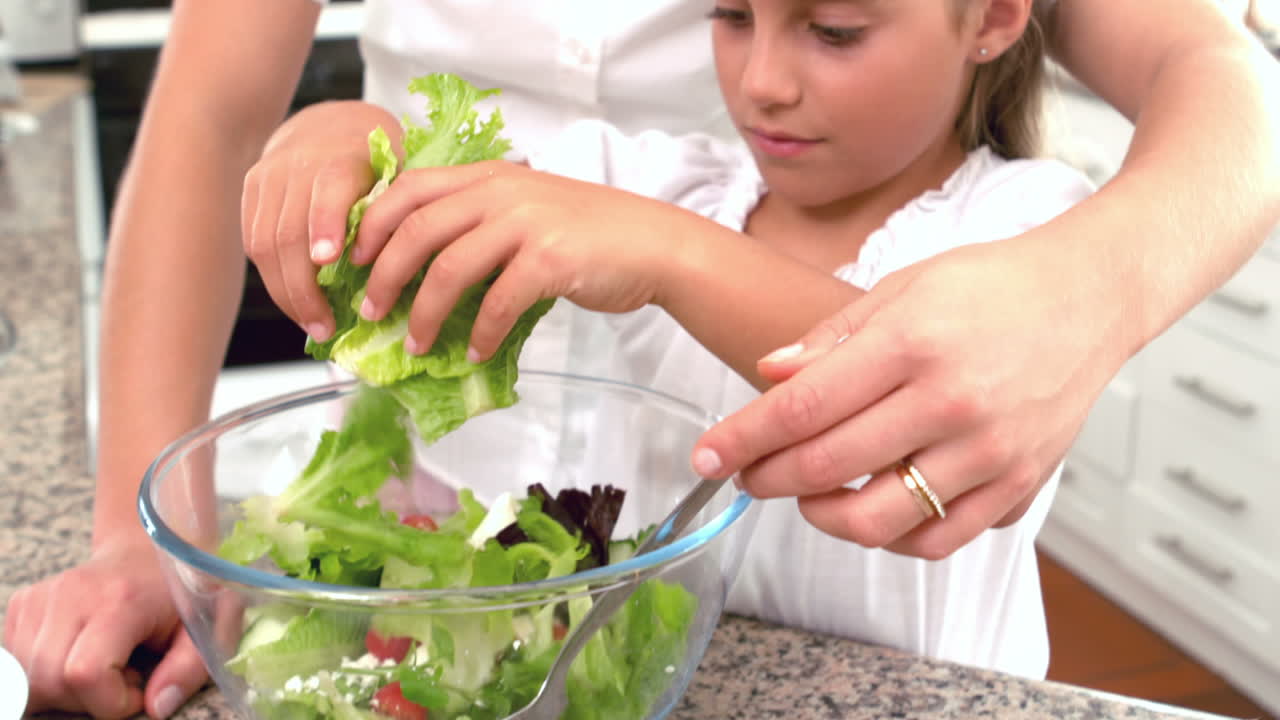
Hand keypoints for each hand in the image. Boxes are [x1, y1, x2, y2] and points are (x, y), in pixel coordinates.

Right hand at [3, 535, 205, 718]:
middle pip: (49, 681)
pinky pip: (17, 662)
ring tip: (104, 666)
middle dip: (86, 701)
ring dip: (64, 690)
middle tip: (123, 679)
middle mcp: (72, 595)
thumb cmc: (178, 592)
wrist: (146, 551)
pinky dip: (45, 674)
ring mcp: (42, 598)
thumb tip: (157, 708)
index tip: (140, 689)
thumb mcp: (203, 627)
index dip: (111, 702)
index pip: (84, 674)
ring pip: (27, 677)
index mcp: (120, 600)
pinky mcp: (24, 605)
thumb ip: (186, 670)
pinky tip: (79, 656)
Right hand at [241, 100, 400, 341]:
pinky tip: (295, 304)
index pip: (328, 189)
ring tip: (312, 325)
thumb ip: (399, 212)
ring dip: (286, 293)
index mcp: (343, 157)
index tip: (328, 261)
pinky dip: (273, 279)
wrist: (328, 122)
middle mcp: (298, 164)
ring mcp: (269, 178)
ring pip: (264, 244)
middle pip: (288, 232)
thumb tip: (408, 272)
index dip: (325, 224)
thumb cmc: (376, 158)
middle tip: (325, 327)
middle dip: (304, 288)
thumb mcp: (399, 173)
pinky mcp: (250, 192)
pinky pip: (253, 242)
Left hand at [354, 161, 700, 358]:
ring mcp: (525, 223)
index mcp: (488, 176)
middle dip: (383, 274)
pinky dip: (482, 334)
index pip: (409, 189)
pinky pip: (498, 302)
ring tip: (416, 344)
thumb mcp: (527, 210)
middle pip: (416, 230)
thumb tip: (422, 271)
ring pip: (448, 268)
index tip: (351, 260)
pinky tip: (478, 354)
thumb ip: (479, 224)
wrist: (654, 244)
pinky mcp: (550, 258)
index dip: (371, 224)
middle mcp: (500, 192)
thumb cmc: (589, 234)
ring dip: (425, 313)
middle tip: (370, 311)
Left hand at [691, 239, 1131, 558]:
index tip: (707, 456)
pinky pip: (938, 538)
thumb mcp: (904, 286)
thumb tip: (769, 374)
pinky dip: (891, 537)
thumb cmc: (992, 285)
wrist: (1090, 297)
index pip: (804, 407)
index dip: (745, 438)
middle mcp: (952, 402)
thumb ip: (832, 338)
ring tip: (806, 494)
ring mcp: (990, 451)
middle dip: (768, 479)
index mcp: (914, 343)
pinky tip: (869, 509)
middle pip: (829, 467)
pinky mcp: (1018, 484)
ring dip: (822, 516)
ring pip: (879, 519)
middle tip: (744, 475)